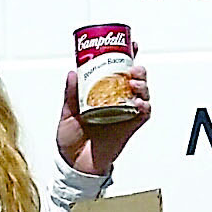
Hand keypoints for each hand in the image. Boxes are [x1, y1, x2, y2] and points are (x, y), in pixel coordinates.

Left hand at [58, 61, 150, 177]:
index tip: (128, 45)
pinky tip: (139, 102)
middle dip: (137, 69)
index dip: (124, 56)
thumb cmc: (71, 141)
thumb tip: (73, 73)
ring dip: (142, 85)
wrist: (76, 166)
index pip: (115, 71)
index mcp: (100, 94)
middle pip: (133, 79)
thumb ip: (70, 94)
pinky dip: (144, 105)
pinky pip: (144, 113)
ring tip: (134, 83)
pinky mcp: (130, 126)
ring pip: (142, 93)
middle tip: (132, 68)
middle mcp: (115, 101)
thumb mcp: (66, 114)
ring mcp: (124, 113)